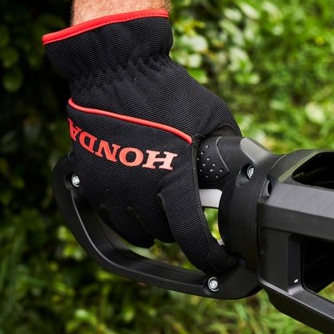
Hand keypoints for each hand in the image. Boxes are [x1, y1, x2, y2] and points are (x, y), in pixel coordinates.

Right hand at [44, 10, 238, 274]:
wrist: (116, 70)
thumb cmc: (168, 91)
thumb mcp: (213, 118)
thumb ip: (226, 150)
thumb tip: (243, 168)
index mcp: (172, 178)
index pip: (191, 236)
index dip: (210, 258)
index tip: (221, 263)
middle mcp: (138, 189)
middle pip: (165, 235)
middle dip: (183, 230)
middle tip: (192, 212)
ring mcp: (110, 187)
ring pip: (137, 231)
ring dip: (156, 227)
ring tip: (168, 208)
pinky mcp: (91, 179)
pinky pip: (111, 217)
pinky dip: (129, 217)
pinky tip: (142, 202)